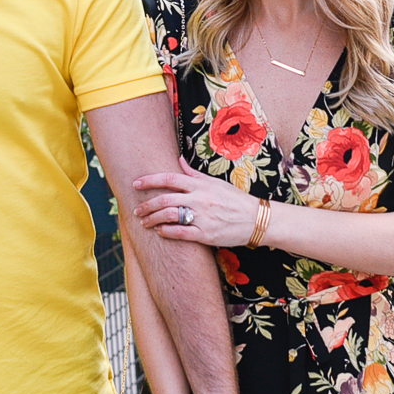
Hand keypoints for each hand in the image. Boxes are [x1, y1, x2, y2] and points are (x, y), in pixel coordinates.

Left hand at [133, 156, 259, 247]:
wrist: (256, 219)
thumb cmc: (235, 199)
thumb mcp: (216, 182)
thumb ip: (194, 173)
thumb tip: (178, 160)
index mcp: (201, 185)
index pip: (170, 179)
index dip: (150, 180)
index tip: (136, 184)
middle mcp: (200, 199)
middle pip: (165, 199)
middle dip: (147, 205)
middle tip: (137, 210)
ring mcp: (203, 217)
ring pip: (170, 216)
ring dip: (153, 219)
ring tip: (145, 222)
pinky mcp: (206, 234)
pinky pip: (181, 233)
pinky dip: (167, 232)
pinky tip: (160, 232)